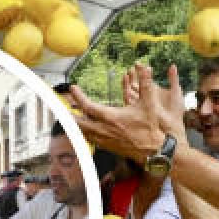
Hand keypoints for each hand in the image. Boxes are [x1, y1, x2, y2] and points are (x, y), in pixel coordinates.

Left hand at [69, 64, 186, 161]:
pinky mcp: (109, 148)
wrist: (156, 152)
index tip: (73, 88)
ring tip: (70, 118)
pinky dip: (85, 134)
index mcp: (112, 118)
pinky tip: (86, 131)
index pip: (88, 107)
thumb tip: (144, 66)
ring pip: (84, 133)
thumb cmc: (153, 128)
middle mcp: (105, 130)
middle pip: (79, 123)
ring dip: (76, 125)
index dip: (78, 97)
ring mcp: (106, 141)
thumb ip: (145, 84)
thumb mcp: (150, 103)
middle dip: (69, 115)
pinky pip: (91, 140)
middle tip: (62, 108)